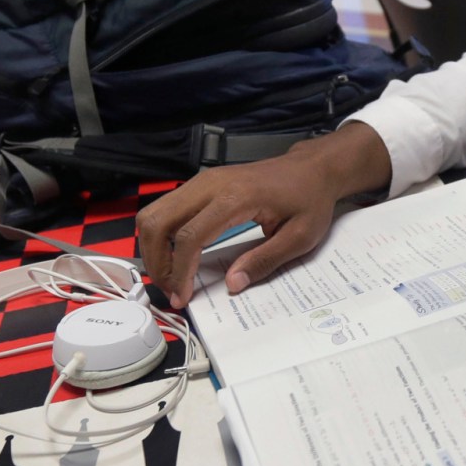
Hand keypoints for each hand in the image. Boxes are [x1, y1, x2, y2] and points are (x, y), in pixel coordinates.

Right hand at [135, 123, 390, 305]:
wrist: (310, 169)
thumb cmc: (309, 199)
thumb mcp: (299, 237)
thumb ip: (264, 260)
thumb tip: (232, 285)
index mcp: (235, 197)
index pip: (189, 236)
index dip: (180, 271)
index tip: (182, 296)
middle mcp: (210, 184)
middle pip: (157, 221)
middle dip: (157, 261)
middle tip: (171, 289)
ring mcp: (202, 181)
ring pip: (154, 213)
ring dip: (154, 248)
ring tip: (170, 277)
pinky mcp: (200, 184)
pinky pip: (166, 209)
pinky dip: (162, 236)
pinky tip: (176, 258)